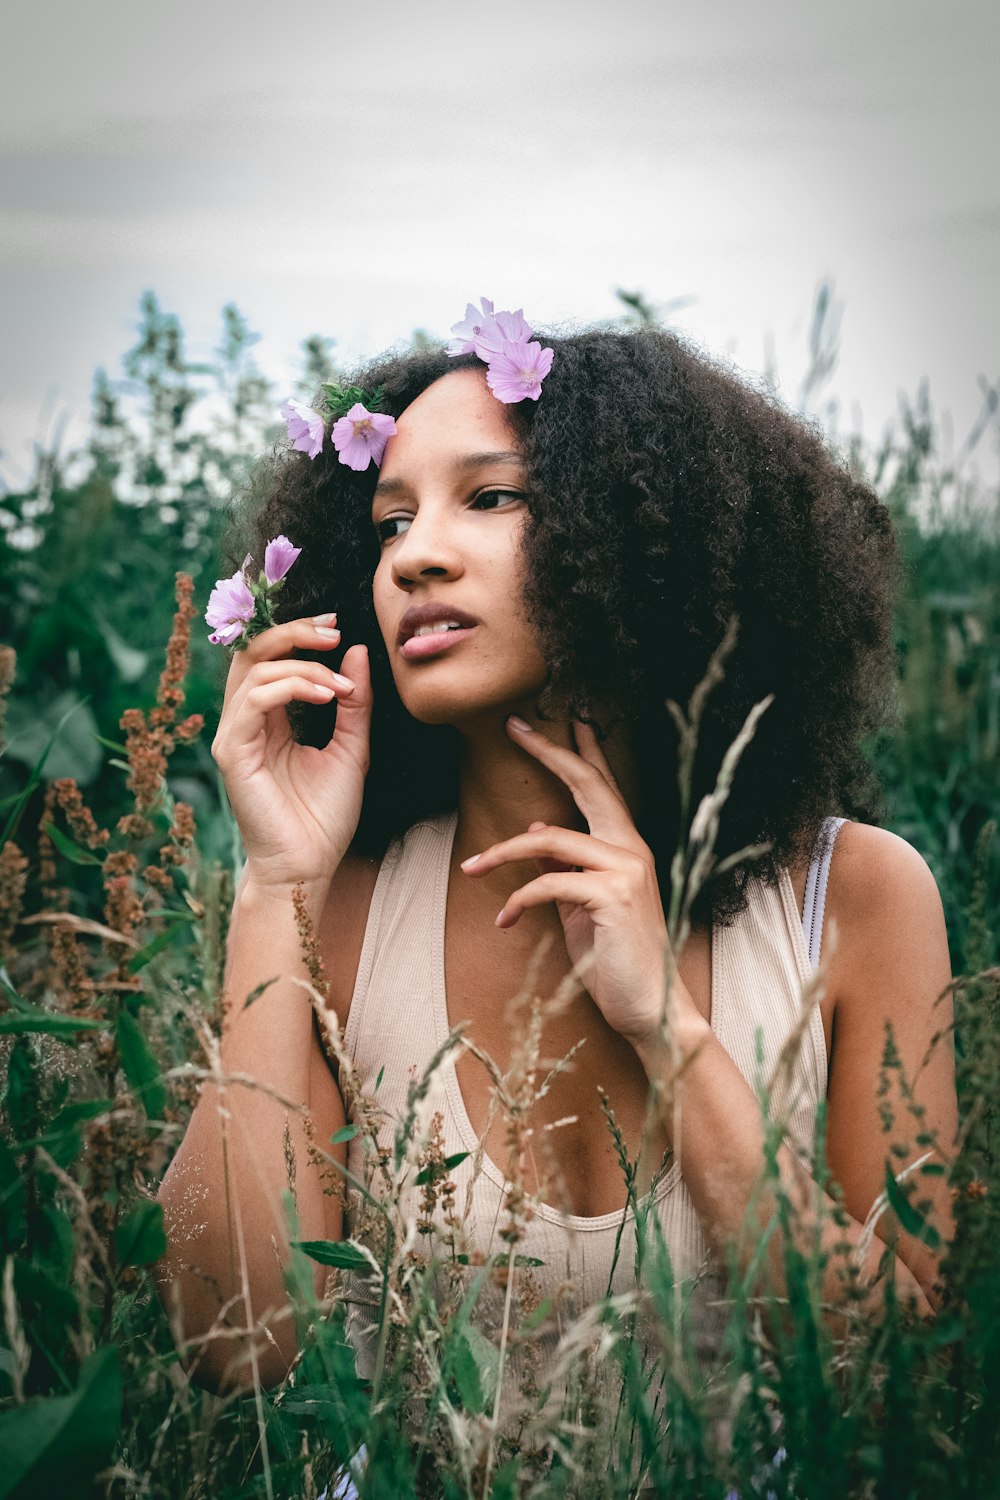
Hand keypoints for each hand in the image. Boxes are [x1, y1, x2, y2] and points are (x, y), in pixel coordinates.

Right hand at [211, 614, 371, 893]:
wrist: (311, 864)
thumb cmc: (326, 816)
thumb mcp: (353, 748)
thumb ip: (354, 701)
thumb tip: (355, 650)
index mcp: (269, 719)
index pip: (270, 658)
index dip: (299, 635)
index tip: (337, 628)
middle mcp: (246, 723)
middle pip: (252, 653)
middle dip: (293, 633)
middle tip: (332, 631)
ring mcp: (235, 737)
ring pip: (255, 671)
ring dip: (304, 667)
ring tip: (340, 686)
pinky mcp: (233, 754)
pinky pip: (255, 701)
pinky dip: (292, 687)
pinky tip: (326, 696)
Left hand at [460, 717, 671, 1050]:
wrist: (650, 1008)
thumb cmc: (613, 961)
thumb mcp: (581, 908)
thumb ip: (563, 869)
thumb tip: (535, 833)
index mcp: (627, 848)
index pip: (604, 787)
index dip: (582, 751)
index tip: (565, 720)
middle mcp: (632, 849)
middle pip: (588, 785)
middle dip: (549, 752)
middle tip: (513, 726)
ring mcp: (626, 870)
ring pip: (550, 840)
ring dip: (502, 853)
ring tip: (472, 868)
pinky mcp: (613, 897)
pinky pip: (549, 883)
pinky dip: (519, 899)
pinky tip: (505, 920)